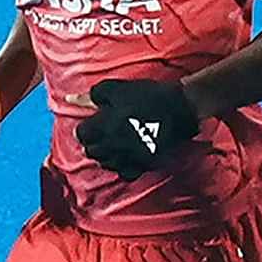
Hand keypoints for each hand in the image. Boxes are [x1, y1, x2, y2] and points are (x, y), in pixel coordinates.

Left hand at [74, 75, 201, 173]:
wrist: (180, 110)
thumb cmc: (148, 97)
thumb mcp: (118, 88)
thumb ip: (97, 94)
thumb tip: (84, 99)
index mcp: (103, 127)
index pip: (81, 134)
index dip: (85, 127)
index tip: (92, 123)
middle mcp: (112, 146)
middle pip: (91, 151)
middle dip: (93, 142)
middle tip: (101, 134)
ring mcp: (127, 158)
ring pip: (106, 164)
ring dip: (106, 155)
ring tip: (113, 145)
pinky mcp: (143, 165)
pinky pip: (125, 173)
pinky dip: (123, 167)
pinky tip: (127, 157)